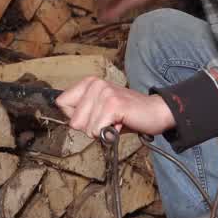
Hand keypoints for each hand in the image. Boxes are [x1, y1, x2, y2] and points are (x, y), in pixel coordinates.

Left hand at [56, 77, 175, 138]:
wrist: (156, 112)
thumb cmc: (128, 114)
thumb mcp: (100, 109)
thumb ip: (83, 112)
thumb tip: (70, 122)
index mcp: (89, 82)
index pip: (62, 103)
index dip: (77, 117)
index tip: (94, 116)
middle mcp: (95, 84)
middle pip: (74, 121)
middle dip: (91, 128)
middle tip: (108, 121)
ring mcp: (104, 93)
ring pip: (86, 128)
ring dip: (102, 131)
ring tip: (116, 121)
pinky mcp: (113, 104)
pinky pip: (98, 130)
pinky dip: (109, 134)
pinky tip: (120, 124)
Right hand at [97, 0, 173, 22]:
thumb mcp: (130, 1)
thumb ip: (116, 10)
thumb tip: (102, 19)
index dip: (100, 6)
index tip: (96, 15)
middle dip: (107, 8)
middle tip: (103, 17)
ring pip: (122, 1)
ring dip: (116, 8)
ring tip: (112, 16)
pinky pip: (131, 4)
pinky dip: (126, 9)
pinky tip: (128, 13)